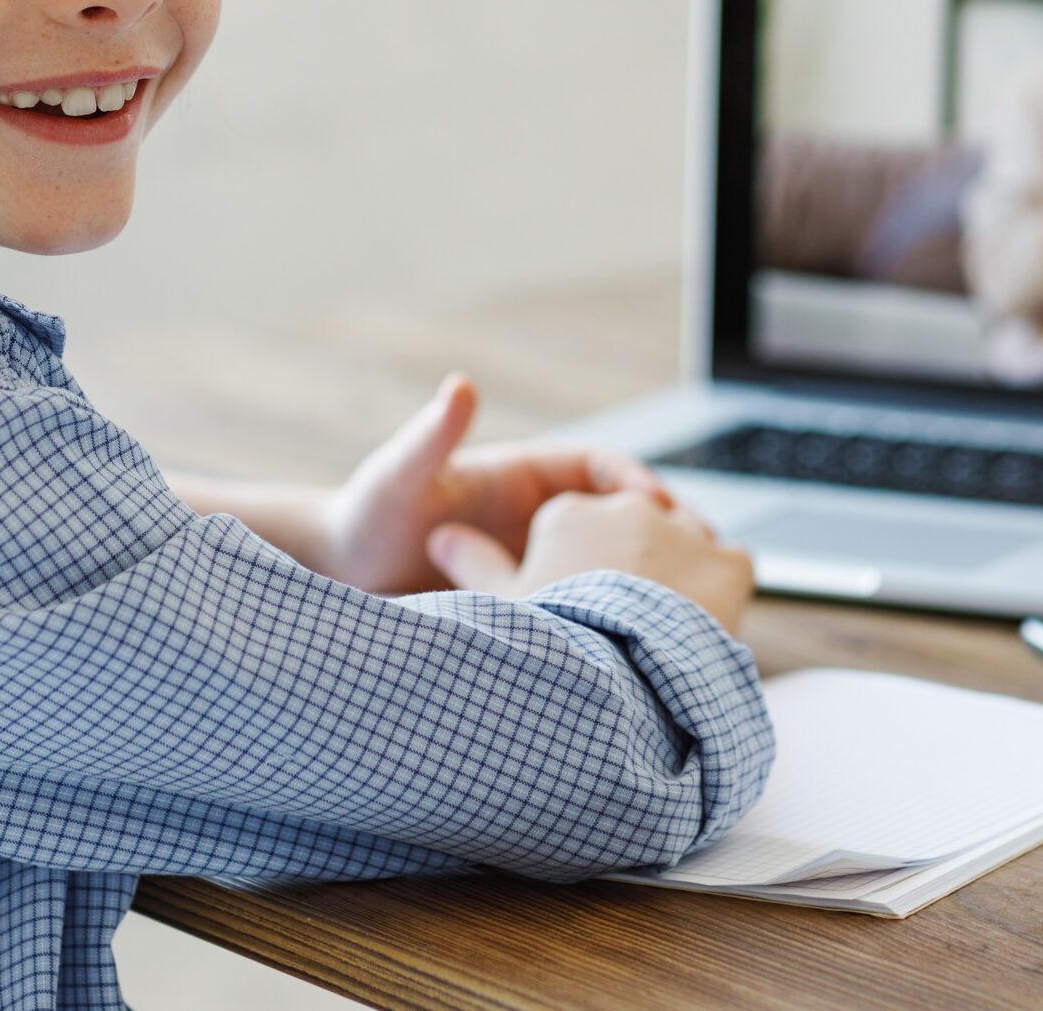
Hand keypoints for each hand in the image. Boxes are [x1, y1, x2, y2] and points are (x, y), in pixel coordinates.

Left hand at [319, 374, 671, 595]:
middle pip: (620, 519)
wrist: (340, 582)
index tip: (661, 507)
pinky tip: (635, 654)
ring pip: (610, 569)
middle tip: (703, 560)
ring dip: (647, 584)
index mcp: (522, 478)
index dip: (636, 483)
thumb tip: (460, 387)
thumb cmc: (366, 519)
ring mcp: (537, 563)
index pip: (600, 469)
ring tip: (685, 612)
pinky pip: (585, 613)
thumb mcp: (400, 477)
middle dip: (663, 535)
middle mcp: (537, 519)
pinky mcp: (531, 607)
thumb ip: (431, 438)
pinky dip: (615, 626)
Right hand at [428, 487, 757, 637]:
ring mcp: (682, 530)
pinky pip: (733, 564)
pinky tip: (706, 618)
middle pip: (635, 529)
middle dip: (633, 565)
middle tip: (623, 620)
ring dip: (680, 571)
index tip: (582, 604)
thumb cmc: (556, 641)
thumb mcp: (504, 602)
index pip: (578, 527)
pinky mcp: (728, 561)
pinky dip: (723, 589)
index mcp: (570, 511)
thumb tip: (440, 538)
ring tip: (666, 621)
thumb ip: (473, 562)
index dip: (580, 566)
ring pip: (687, 540)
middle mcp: (628, 508)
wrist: (620, 678)